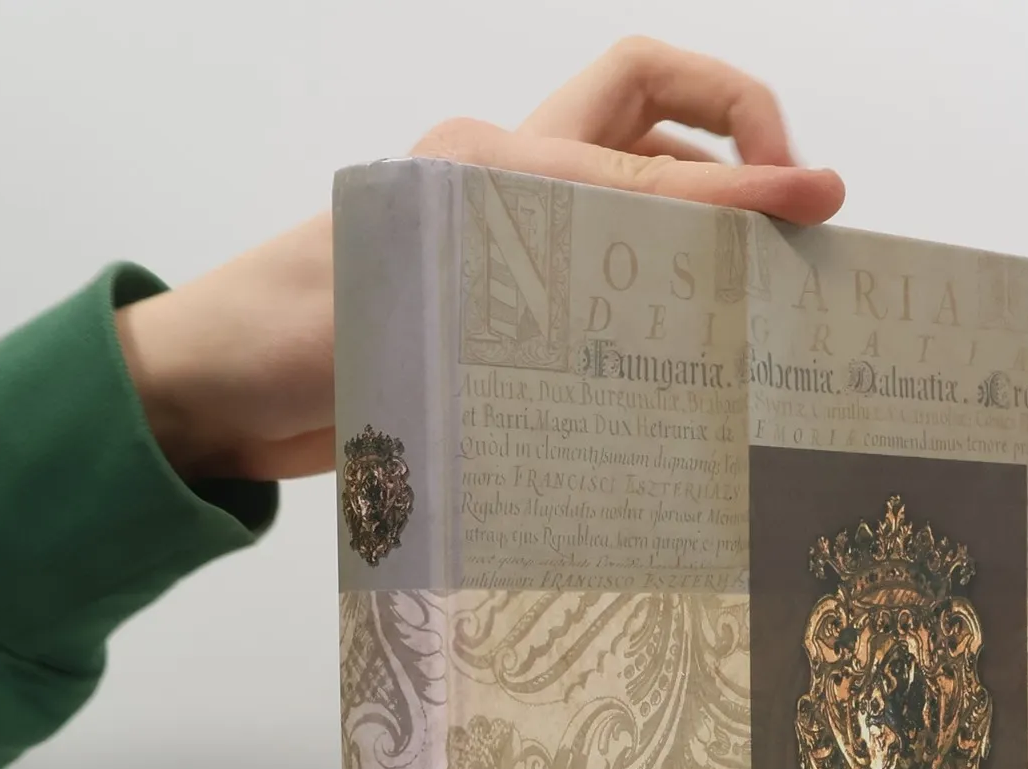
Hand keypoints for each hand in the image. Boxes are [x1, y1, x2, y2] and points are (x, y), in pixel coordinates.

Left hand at [116, 40, 842, 484]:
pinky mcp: (487, 310)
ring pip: (631, 196)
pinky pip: (594, 282)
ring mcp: (497, 244)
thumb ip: (559, 248)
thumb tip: (697, 238)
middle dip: (731, 135)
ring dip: (702, 221)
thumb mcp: (423, 285)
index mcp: (491, 164)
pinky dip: (653, 300)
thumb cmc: (286, 341)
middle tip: (792, 219)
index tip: (820, 206)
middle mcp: (503, 186)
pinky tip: (688, 364)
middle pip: (645, 109)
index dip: (741, 180)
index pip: (646, 158)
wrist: (207, 400)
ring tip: (760, 296)